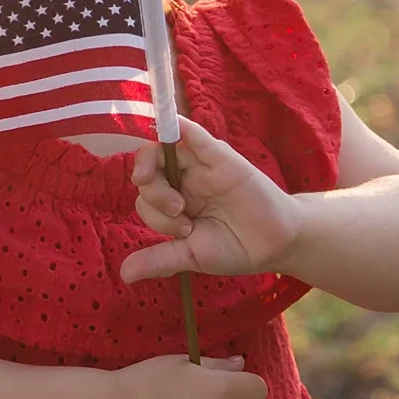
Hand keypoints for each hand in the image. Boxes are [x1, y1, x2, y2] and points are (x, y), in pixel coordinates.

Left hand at [121, 117, 301, 282]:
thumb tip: (124, 275)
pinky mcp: (221, 157)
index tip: (180, 231)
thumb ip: (159, 260)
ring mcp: (201, 166)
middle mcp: (183, 180)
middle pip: (150, 169)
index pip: (145, 194)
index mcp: (173, 201)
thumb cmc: (234, 247)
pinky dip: (182, 128)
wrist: (274, 244)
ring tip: (179, 205)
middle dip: (153, 193)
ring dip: (156, 167)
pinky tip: (173, 123)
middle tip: (179, 214)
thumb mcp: (192, 256)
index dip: (151, 208)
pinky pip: (196, 137)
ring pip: (165, 151)